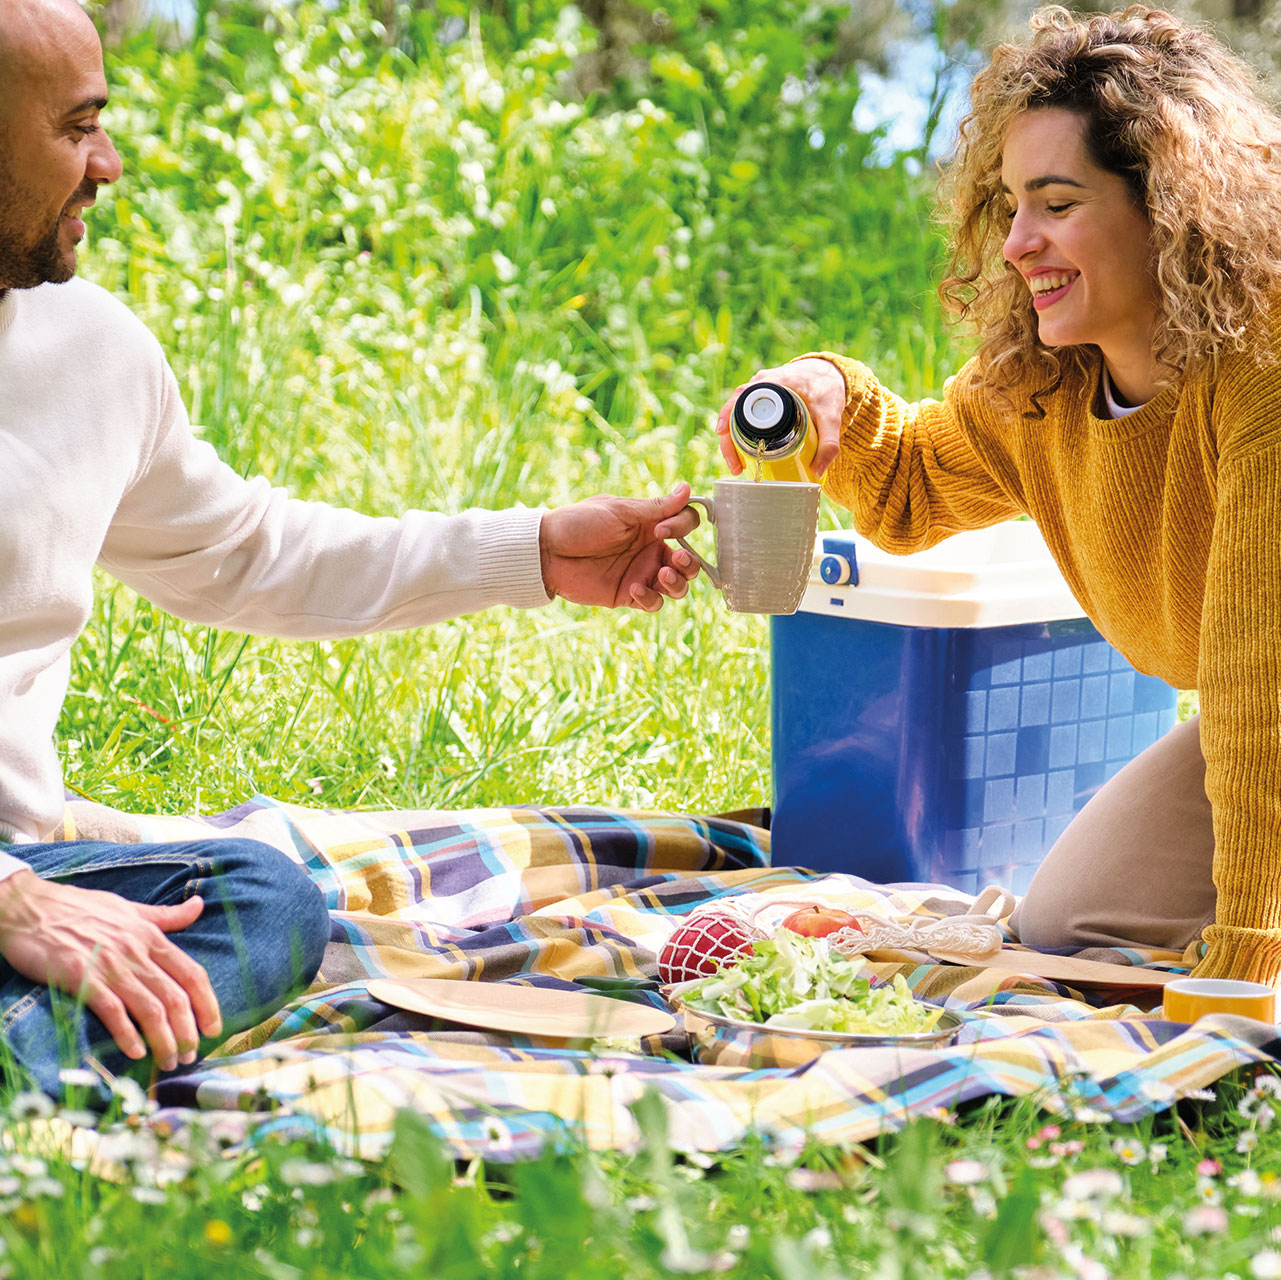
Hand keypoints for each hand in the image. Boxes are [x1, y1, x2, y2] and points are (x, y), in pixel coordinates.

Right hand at [0, 870, 221, 1071]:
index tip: (215, 1028)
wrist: (31, 907)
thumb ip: (166, 915)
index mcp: (151, 936)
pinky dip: (127, 1034)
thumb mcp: (130, 907)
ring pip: (149, 1008)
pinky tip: (135, 1053)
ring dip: (163, 1040)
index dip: (207, 1004)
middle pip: (175, 997)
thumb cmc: (81, 907)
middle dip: (188, 1032)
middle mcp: (136, 952)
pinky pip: (112, 1010)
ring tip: (169, 1061)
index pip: (192, 974)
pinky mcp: (81, 978)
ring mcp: (109, 966)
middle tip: (190, 1056)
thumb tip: (199, 905)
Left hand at [539, 483, 701, 610]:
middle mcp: (649, 549)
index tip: (660, 529)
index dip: (682, 527)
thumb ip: (656, 507)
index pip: (685, 525)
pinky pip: (653, 603)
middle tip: (675, 559)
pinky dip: (651, 598)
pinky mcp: (627, 594)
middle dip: (690, 562)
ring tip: (661, 574)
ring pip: (677, 586)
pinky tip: (635, 588)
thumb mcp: (620, 512)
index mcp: (649, 524)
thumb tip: (687, 488)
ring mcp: (640, 572)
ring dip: (677, 582)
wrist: (548, 551)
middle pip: (688, 561)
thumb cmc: (579, 523)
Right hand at [714, 357, 846, 478]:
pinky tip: (742, 453)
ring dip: (732, 439)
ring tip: (738, 465)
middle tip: (735, 466)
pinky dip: (740, 433)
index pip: (742, 395)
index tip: (722, 433)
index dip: (728, 413)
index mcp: (775, 381)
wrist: (829, 373)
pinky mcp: (761, 398)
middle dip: (729, 440)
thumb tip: (817, 470)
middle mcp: (762, 383)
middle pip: (734, 410)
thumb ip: (829, 443)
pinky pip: (744, 415)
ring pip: (737, 415)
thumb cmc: (827, 388)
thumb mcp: (832, 416)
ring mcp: (759, 390)